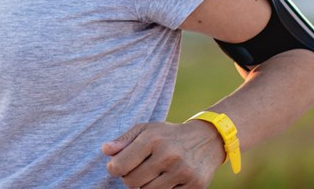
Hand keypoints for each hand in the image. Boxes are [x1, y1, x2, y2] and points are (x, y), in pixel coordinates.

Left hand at [102, 121, 223, 188]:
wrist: (208, 139)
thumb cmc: (169, 136)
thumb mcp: (147, 130)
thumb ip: (124, 140)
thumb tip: (105, 150)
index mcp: (152, 139)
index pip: (119, 166)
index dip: (115, 169)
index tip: (118, 167)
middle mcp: (168, 155)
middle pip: (131, 183)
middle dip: (130, 179)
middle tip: (139, 170)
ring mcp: (183, 172)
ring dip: (146, 186)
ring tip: (153, 174)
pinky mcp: (194, 186)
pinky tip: (168, 179)